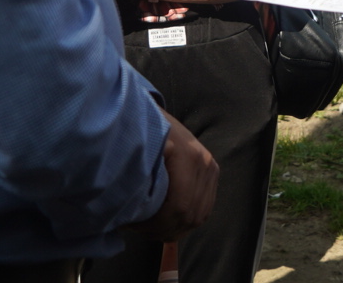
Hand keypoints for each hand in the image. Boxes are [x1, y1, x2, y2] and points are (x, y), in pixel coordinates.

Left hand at [137, 110, 217, 240]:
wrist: (151, 113)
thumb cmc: (140, 129)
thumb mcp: (135, 148)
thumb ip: (137, 177)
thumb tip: (132, 209)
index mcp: (188, 156)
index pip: (179, 206)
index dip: (157, 224)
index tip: (135, 226)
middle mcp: (204, 162)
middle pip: (190, 215)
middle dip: (163, 229)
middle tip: (139, 229)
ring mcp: (210, 167)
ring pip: (199, 215)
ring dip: (174, 228)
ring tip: (150, 227)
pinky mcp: (211, 172)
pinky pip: (204, 208)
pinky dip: (185, 222)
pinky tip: (167, 226)